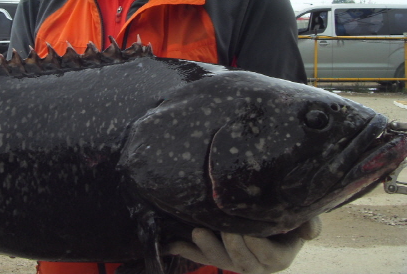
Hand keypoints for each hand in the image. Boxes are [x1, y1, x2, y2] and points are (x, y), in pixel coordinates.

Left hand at [166, 217, 321, 273]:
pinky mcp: (216, 254)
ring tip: (197, 232)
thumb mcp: (302, 220)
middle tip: (223, 227)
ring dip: (207, 248)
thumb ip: (309, 224)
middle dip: (232, 245)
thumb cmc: (288, 218)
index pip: (268, 257)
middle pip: (242, 261)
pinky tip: (172, 242)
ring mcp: (234, 261)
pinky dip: (185, 249)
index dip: (256, 245)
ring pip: (220, 260)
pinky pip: (199, 256)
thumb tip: (310, 231)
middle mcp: (256, 264)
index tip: (247, 229)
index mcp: (278, 258)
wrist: (271, 217)